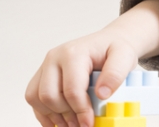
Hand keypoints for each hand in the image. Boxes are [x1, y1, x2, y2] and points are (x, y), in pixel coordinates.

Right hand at [24, 29, 138, 126]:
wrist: (110, 40)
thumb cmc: (115, 48)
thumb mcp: (124, 56)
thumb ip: (115, 74)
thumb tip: (101, 94)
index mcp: (73, 53)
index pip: (71, 89)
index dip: (80, 110)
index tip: (89, 123)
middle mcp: (55, 58)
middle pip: (49, 95)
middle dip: (65, 115)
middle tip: (81, 125)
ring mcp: (46, 66)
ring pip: (36, 98)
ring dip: (52, 115)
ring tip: (71, 124)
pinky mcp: (42, 74)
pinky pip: (33, 97)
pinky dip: (43, 112)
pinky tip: (59, 121)